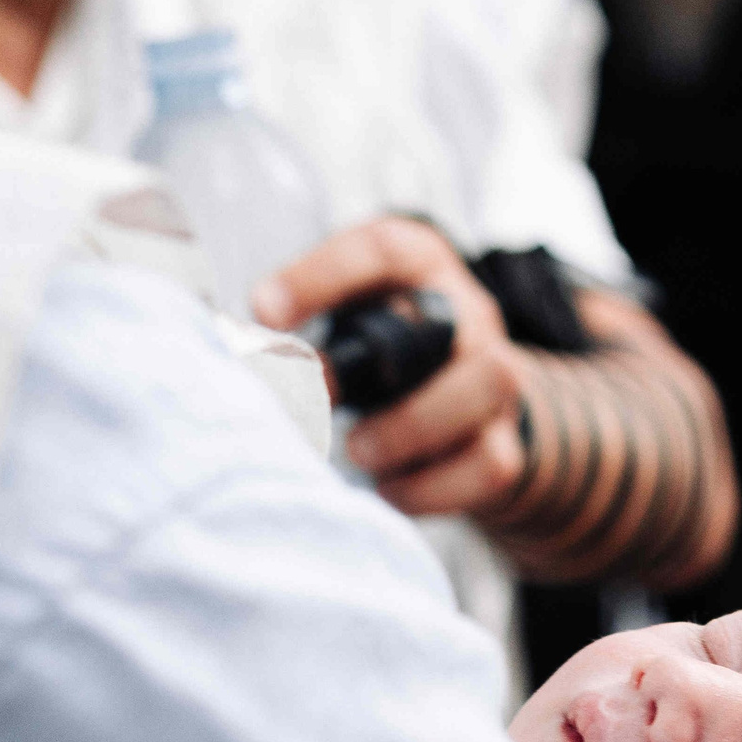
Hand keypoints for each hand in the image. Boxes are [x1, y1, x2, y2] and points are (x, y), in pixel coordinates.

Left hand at [254, 217, 528, 518]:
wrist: (470, 420)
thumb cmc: (385, 364)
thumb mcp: (350, 326)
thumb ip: (305, 334)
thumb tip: (235, 360)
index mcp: (420, 271)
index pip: (383, 250)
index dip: (323, 275)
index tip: (263, 309)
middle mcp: (468, 318)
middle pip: (450, 320)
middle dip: (380, 361)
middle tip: (314, 393)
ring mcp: (496, 381)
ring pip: (487, 385)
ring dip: (414, 426)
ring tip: (358, 451)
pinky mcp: (506, 444)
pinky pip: (489, 465)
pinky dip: (432, 487)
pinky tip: (386, 492)